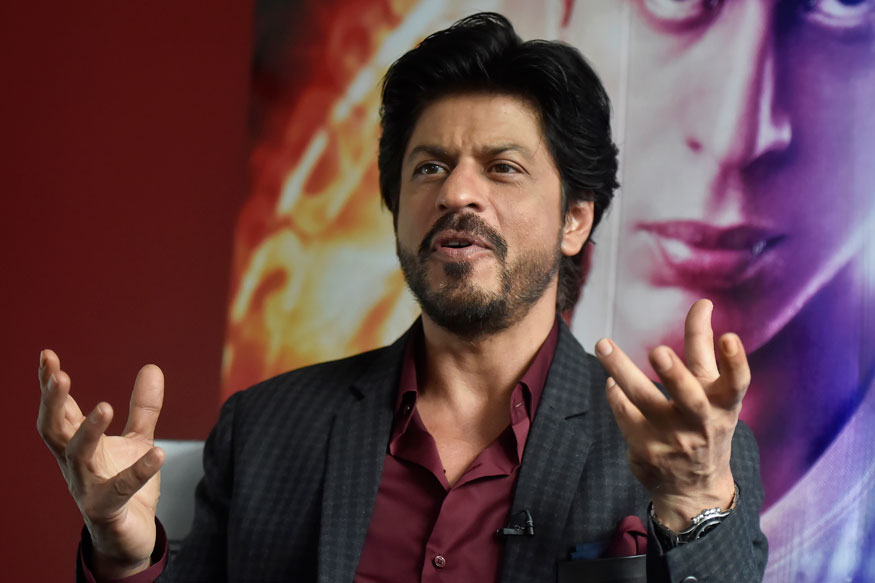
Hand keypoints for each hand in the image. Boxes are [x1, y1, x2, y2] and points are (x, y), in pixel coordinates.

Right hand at [36, 349, 165, 577]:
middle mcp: (76, 463)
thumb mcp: (137, 440)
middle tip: (60, 376)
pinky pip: (119, 490)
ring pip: (77, 457)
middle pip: (55, 430)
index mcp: (79, 444)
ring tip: (106, 406)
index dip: (50, 384)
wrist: (129, 535)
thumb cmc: (124, 484)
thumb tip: (152, 367)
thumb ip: (143, 408)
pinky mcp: (106, 510)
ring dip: (88, 431)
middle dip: (54, 403)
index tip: (47, 355)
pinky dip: (137, 472)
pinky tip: (157, 454)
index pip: (60, 410)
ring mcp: (87, 487)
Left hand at [595, 299, 747, 530]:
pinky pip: (625, 413)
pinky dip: (616, 394)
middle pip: (688, 397)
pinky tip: (613, 382)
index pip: (736, 381)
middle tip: (657, 352)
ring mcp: (672, 438)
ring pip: (644, 401)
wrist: (693, 488)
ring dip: (622, 370)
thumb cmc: (704, 423)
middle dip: (674, 374)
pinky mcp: (646, 448)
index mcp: (723, 405)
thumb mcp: (714, 393)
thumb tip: (703, 303)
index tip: (729, 338)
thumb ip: (705, 350)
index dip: (735, 361)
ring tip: (603, 344)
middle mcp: (701, 422)